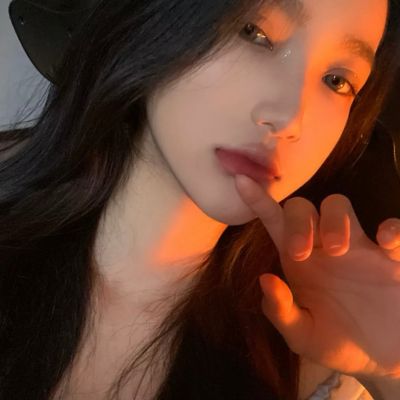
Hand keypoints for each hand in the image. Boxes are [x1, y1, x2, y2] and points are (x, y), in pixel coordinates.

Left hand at [234, 174, 399, 379]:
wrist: (381, 360)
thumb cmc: (337, 343)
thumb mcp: (302, 336)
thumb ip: (281, 312)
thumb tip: (264, 279)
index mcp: (299, 261)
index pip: (275, 223)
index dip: (259, 202)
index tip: (240, 182)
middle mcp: (322, 247)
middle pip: (302, 206)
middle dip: (298, 220)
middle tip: (302, 253)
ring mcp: (358, 248)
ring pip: (338, 204)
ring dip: (334, 220)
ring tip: (339, 250)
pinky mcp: (392, 259)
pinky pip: (393, 229)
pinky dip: (391, 229)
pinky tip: (387, 245)